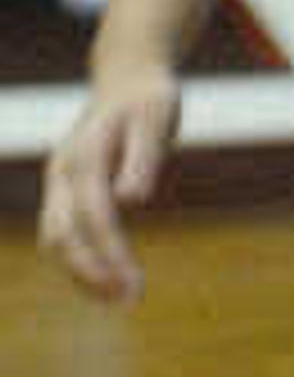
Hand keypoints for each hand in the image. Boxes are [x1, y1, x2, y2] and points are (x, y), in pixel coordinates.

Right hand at [37, 70, 182, 304]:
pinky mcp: (65, 190)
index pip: (93, 217)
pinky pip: (63, 233)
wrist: (127, 76)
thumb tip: (132, 199)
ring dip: (81, 273)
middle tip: (129, 299)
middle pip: (60, 235)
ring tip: (122, 298)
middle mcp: (62, 171)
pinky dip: (81, 260)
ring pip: (55, 239)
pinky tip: (111, 280)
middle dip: (89, 272)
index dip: (110, 254)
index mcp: (84, 157)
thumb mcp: (155, 119)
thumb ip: (143, 158)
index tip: (133, 285)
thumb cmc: (148, 98)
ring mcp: (59, 181)